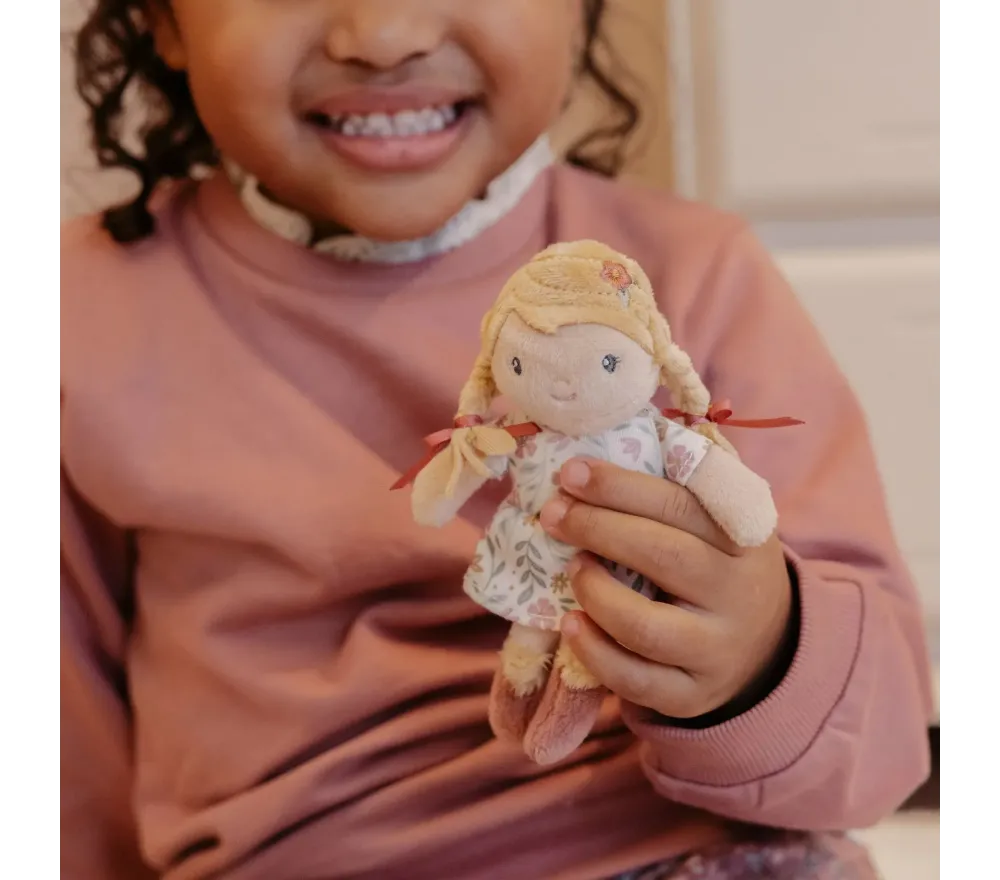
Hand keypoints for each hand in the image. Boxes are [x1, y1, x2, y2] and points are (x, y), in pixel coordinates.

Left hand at [538, 458, 794, 719]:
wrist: (762, 644)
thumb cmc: (717, 563)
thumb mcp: (720, 520)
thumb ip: (684, 480)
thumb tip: (621, 432)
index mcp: (744, 537)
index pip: (681, 504)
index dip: (621, 486)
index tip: (572, 472)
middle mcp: (738, 593)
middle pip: (665, 556)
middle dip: (599, 529)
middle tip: (553, 514)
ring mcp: (716, 649)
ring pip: (649, 628)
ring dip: (597, 594)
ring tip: (572, 569)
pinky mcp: (692, 695)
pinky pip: (638, 682)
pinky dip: (596, 654)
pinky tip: (570, 624)